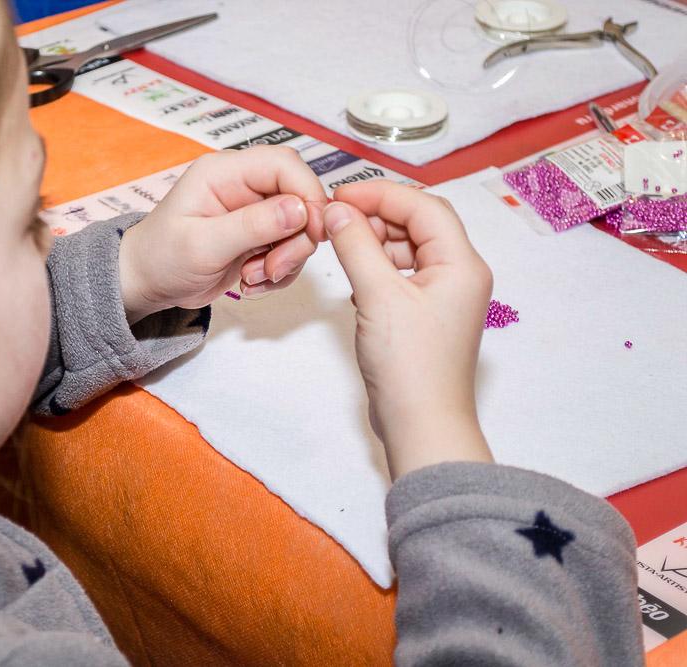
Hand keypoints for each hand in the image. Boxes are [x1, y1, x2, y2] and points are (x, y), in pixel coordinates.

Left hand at [118, 146, 328, 322]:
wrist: (147, 284)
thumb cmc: (161, 257)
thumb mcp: (203, 245)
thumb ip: (252, 226)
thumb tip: (299, 209)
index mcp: (224, 172)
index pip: (284, 165)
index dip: (307, 194)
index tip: (313, 232)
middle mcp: (242, 186)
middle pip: (299, 196)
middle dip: (297, 237)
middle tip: (272, 268)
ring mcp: (253, 212)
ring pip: (300, 227)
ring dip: (286, 260)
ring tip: (253, 278)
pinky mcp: (259, 237)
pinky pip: (290, 249)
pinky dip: (280, 272)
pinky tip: (251, 283)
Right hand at [326, 181, 493, 478]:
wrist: (422, 425)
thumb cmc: (410, 365)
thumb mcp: (378, 296)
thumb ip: (356, 246)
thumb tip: (337, 210)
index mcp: (462, 264)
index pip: (423, 206)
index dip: (381, 194)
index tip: (340, 195)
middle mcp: (460, 275)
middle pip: (419, 224)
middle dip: (377, 217)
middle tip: (336, 219)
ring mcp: (445, 297)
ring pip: (409, 250)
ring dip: (376, 244)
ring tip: (343, 251)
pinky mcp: (427, 317)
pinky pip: (403, 276)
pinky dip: (378, 270)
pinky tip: (356, 284)